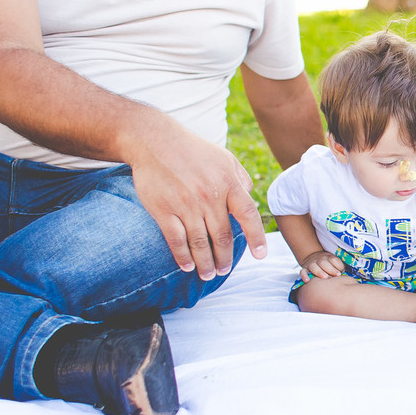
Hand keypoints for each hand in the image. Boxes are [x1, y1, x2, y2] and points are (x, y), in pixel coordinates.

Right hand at [129, 128, 267, 280]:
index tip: (260, 255)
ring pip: (200, 243)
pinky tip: (187, 266)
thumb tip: (251, 199)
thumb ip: (241, 179)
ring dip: (206, 263)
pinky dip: (183, 256)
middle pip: (223, 236)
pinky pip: (176, 240)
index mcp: (228, 182)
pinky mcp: (163, 210)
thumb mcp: (225, 158)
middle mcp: (209, 196)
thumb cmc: (194, 150)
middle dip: (225, 258)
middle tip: (225, 270)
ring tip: (209, 274)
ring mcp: (186, 204)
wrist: (155, 140)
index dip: (256, 237)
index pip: (248, 215)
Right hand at [299, 251, 344, 281]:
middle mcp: (320, 260)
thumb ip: (340, 268)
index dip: (337, 266)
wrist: (314, 257)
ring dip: (319, 272)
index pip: (333, 260)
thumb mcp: (336, 264)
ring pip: (314, 266)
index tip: (340, 274)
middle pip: (324, 263)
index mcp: (329, 258)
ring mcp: (312, 264)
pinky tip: (307, 281)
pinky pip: (303, 271)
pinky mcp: (305, 268)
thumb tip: (347, 276)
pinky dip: (304, 275)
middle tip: (335, 276)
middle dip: (330, 269)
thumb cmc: (329, 265)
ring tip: (324, 277)